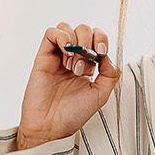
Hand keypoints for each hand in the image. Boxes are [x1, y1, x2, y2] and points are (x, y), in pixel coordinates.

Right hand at [16, 23, 120, 149]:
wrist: (51, 126)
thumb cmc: (72, 114)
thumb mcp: (101, 95)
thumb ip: (111, 74)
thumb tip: (108, 56)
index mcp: (89, 65)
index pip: (97, 38)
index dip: (102, 39)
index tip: (102, 53)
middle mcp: (73, 58)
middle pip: (84, 30)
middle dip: (88, 43)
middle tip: (83, 67)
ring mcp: (58, 56)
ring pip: (68, 28)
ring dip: (75, 42)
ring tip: (72, 65)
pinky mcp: (43, 56)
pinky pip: (51, 33)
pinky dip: (62, 36)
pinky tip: (66, 53)